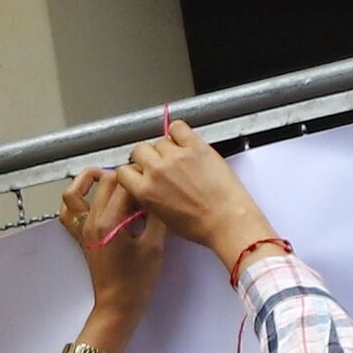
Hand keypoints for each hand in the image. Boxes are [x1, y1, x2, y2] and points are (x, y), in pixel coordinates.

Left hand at [55, 164, 167, 345]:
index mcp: (109, 223)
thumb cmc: (136, 282)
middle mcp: (91, 222)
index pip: (124, 186)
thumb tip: (157, 198)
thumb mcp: (155, 246)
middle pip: (104, 183)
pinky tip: (91, 198)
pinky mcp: (81, 237)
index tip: (151, 185)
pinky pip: (68, 213)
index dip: (141, 181)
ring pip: (75, 192)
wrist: (118, 304)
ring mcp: (83, 229)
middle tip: (140, 186)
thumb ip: (157, 217)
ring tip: (109, 178)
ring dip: (90, 180)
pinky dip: (75, 200)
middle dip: (124, 178)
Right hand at [116, 120, 278, 273]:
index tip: (140, 172)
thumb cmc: (201, 225)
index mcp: (145, 191)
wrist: (228, 221)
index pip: (124, 170)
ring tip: (179, 157)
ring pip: (160, 140)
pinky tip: (184, 140)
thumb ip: (149, 197)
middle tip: (160, 164)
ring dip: (166, 147)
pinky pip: (178, 127)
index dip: (133, 171)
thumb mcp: (163, 218)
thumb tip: (147, 185)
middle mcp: (157, 170)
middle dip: (147, 157)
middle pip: (139, 150)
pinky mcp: (195, 146)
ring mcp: (176, 156)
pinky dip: (178, 131)